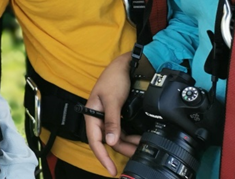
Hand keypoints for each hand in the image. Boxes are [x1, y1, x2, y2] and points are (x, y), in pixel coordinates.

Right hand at [85, 52, 140, 176]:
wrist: (125, 66)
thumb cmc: (114, 79)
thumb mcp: (113, 100)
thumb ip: (112, 122)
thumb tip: (110, 142)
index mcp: (92, 114)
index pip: (94, 140)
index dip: (102, 156)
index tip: (110, 169)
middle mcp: (99, 118)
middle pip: (108, 141)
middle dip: (123, 149)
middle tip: (138, 155)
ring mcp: (108, 118)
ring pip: (117, 138)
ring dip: (129, 143)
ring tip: (143, 146)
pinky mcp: (117, 116)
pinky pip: (123, 131)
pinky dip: (131, 136)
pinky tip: (141, 138)